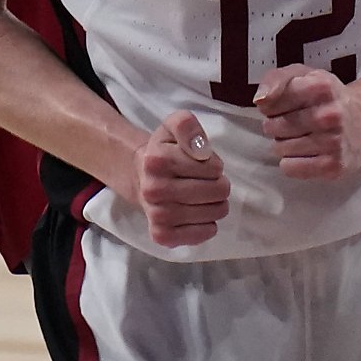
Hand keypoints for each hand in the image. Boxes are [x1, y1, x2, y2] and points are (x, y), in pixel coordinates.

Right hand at [129, 111, 228, 247]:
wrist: (140, 176)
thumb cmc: (165, 150)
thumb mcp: (174, 125)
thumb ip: (187, 126)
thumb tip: (201, 151)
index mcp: (157, 160)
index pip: (213, 168)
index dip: (215, 165)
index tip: (204, 163)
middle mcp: (153, 190)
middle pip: (216, 192)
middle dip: (219, 184)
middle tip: (208, 181)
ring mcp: (156, 215)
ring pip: (213, 214)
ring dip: (217, 205)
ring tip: (206, 197)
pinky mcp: (161, 235)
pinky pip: (201, 235)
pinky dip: (208, 226)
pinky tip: (200, 215)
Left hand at [255, 65, 360, 180]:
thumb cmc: (327, 96)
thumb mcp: (302, 75)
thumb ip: (276, 79)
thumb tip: (260, 100)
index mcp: (320, 86)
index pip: (269, 103)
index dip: (270, 106)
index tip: (283, 106)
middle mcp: (329, 114)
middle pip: (273, 127)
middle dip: (276, 126)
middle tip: (292, 123)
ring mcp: (334, 142)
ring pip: (280, 149)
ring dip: (283, 144)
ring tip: (301, 136)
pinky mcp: (334, 165)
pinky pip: (291, 168)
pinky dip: (291, 162)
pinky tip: (305, 152)